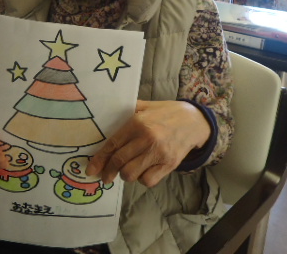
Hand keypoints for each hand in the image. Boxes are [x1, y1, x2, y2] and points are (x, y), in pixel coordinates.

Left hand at [86, 100, 209, 186]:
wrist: (194, 121)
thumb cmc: (167, 113)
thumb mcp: (146, 106)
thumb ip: (128, 111)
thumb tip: (106, 118)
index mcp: (138, 122)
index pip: (113, 144)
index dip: (99, 159)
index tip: (92, 169)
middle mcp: (147, 138)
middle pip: (119, 161)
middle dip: (108, 172)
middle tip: (105, 176)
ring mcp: (159, 153)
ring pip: (131, 173)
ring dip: (126, 175)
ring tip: (128, 170)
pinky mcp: (169, 164)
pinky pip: (148, 180)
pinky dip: (142, 179)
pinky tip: (144, 171)